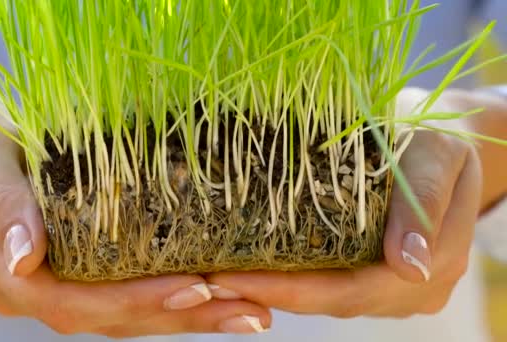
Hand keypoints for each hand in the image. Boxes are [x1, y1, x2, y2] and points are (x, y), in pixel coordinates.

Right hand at [0, 87, 270, 336]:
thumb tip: (26, 258)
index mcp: (5, 270)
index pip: (73, 302)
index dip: (132, 301)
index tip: (192, 288)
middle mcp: (35, 288)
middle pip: (111, 317)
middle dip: (180, 316)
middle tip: (247, 310)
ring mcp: (59, 282)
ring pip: (126, 312)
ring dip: (189, 314)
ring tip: (249, 309)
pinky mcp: (80, 267)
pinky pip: (127, 290)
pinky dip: (172, 293)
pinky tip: (216, 288)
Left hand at [206, 88, 482, 317]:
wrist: (439, 136)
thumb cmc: (436, 136)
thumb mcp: (435, 153)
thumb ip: (424, 202)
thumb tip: (409, 266)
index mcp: (434, 264)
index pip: (352, 289)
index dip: (292, 290)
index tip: (235, 279)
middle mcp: (414, 288)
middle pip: (334, 301)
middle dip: (270, 293)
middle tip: (211, 279)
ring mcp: (395, 286)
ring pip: (327, 297)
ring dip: (275, 289)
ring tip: (220, 274)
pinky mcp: (375, 273)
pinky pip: (331, 281)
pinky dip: (292, 277)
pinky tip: (252, 265)